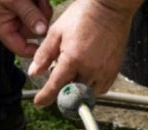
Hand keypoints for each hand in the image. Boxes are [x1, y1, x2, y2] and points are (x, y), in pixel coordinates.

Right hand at [0, 0, 52, 56]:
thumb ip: (29, 15)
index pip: (21, 48)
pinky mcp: (26, 4)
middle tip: (38, 2)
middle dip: (40, 17)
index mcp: (2, 28)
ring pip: (40, 18)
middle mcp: (11, 23)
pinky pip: (39, 7)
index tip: (51, 42)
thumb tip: (43, 32)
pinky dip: (40, 0)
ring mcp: (19, 14)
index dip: (36, 50)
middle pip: (35, 32)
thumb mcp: (14, 0)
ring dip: (41, 5)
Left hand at [27, 0, 141, 106]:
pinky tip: (86, 76)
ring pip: (87, 93)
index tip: (39, 102)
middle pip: (72, 92)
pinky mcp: (114, 71)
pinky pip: (101, 89)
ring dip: (78, 90)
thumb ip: (44, 54)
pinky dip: (92, 88)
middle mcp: (89, 69)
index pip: (55, 86)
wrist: (110, 8)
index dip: (45, 97)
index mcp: (72, 59)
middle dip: (63, 91)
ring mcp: (104, 71)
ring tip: (74, 76)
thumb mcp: (57, 31)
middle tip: (58, 84)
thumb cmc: (83, 15)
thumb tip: (33, 72)